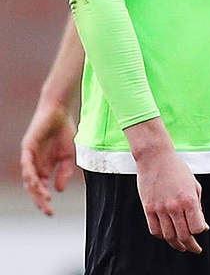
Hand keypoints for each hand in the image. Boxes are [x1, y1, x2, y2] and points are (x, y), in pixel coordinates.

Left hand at [20, 99, 77, 215]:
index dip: (44, 201)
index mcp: (44, 168)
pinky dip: (30, 174)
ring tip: (45, 198)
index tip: (51, 213)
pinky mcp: (27, 148)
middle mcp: (34, 165)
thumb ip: (64, 173)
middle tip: (48, 210)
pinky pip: (26, 164)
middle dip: (40, 200)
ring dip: (36, 190)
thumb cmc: (64, 132)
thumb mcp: (68, 156)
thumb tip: (59, 190)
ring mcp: (29, 157)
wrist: (60, 111)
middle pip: (33, 188)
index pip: (40, 189)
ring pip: (29, 179)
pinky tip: (36, 182)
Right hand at [133, 146, 207, 253]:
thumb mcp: (194, 186)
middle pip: (183, 235)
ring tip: (182, 247)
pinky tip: (168, 236)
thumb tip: (202, 227)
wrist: (156, 158)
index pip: (197, 227)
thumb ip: (198, 207)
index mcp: (189, 199)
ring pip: (168, 236)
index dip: (200, 231)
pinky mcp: (148, 208)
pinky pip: (154, 230)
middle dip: (190, 245)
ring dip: (176, 244)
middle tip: (194, 249)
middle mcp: (174, 206)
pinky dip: (162, 237)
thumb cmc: (178, 170)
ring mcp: (159, 208)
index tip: (202, 232)